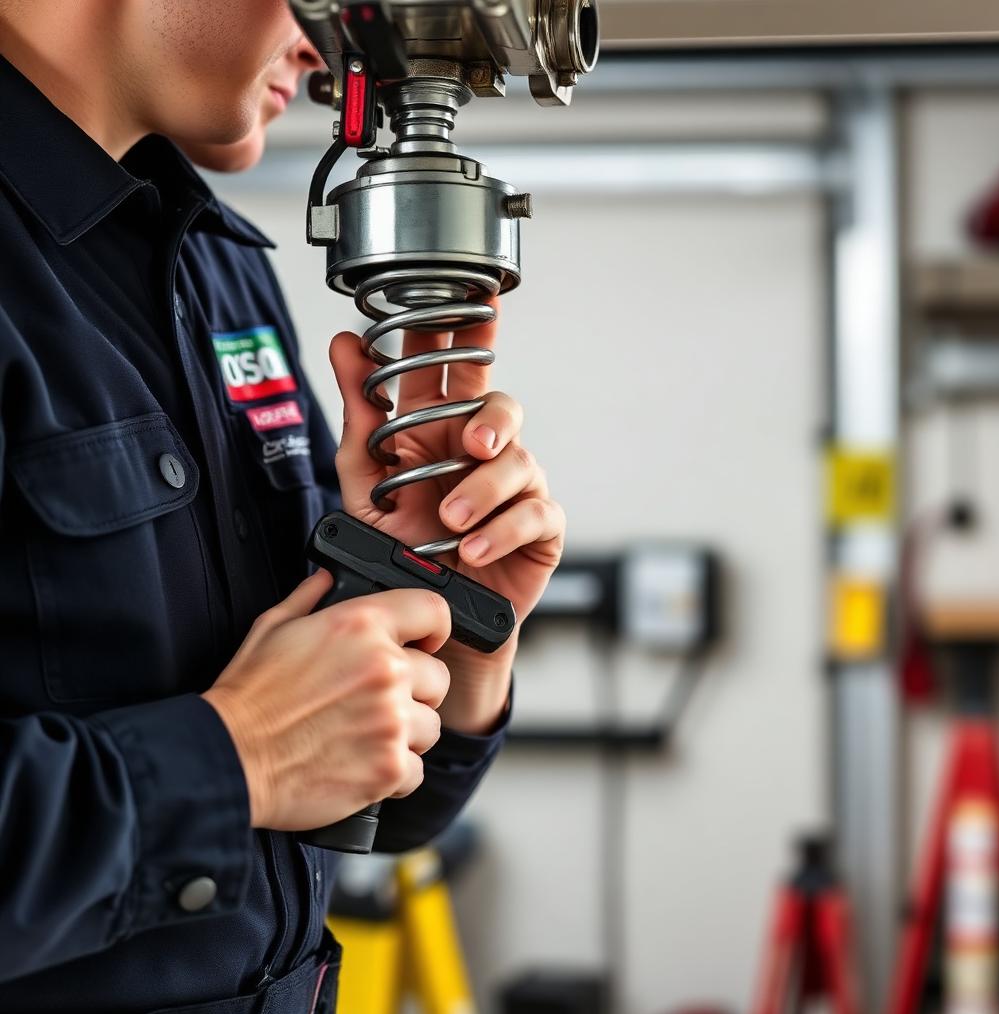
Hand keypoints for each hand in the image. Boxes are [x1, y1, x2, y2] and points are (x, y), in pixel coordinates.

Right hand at [202, 570, 451, 830]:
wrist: (229, 757)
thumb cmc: (249, 696)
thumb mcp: (273, 627)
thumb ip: (310, 597)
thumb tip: (328, 579)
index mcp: (363, 625)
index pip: (434, 611)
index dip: (433, 629)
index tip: (425, 644)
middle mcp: (386, 668)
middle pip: (438, 678)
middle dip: (413, 691)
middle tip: (375, 703)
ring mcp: (392, 719)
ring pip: (431, 725)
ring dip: (404, 733)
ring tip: (364, 736)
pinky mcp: (389, 767)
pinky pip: (417, 769)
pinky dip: (394, 773)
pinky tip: (362, 764)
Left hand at [329, 301, 565, 730]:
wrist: (428, 619)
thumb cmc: (401, 548)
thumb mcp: (367, 482)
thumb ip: (360, 415)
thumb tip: (343, 343)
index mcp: (441, 430)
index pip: (459, 367)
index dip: (469, 328)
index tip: (476, 293)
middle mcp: (482, 452)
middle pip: (502, 406)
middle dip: (490, 417)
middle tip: (471, 442)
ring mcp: (515, 489)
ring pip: (520, 462)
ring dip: (485, 490)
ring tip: (452, 524)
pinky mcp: (539, 529)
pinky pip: (535, 514)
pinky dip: (502, 529)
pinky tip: (473, 546)